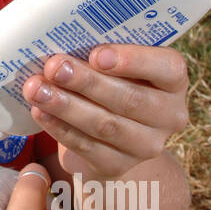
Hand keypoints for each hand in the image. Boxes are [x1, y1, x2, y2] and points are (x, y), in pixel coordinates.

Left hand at [22, 45, 189, 182]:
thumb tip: (61, 44)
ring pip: (105, 124)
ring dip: (66, 105)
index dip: (133, 61)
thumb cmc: (114, 83)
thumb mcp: (120, 66)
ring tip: (36, 89)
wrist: (113, 136)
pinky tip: (40, 111)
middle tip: (53, 66)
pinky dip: (60, 128)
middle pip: (129, 98)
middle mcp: (169, 115)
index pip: (167, 69)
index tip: (97, 54)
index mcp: (174, 80)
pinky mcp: (119, 166)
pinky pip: (88, 147)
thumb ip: (103, 55)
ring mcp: (147, 145)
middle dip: (86, 82)